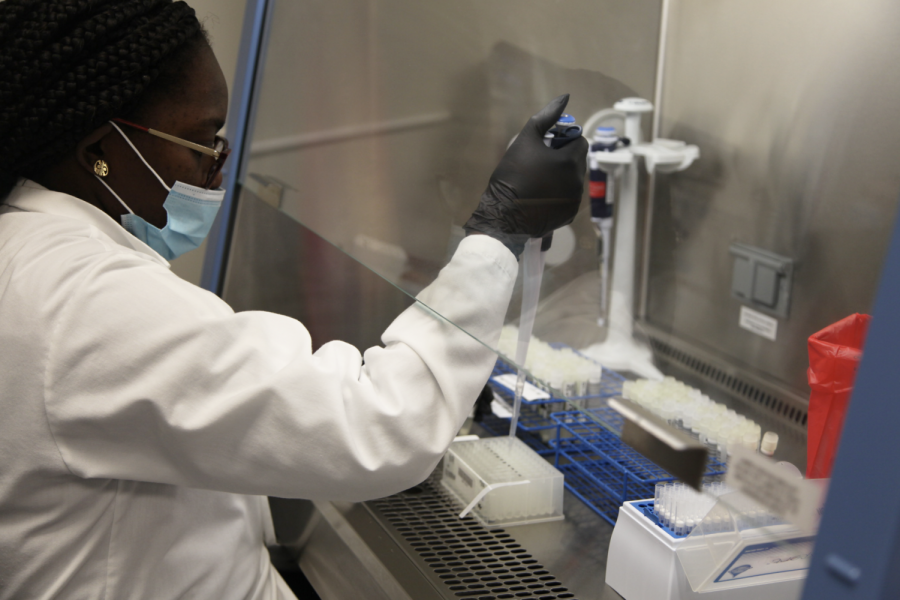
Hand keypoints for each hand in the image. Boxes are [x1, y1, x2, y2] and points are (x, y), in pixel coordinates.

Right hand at [464, 94, 587, 257]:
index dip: (565, 140)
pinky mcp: (568, 215)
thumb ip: (546, 117)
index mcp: (570, 161)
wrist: (503, 213)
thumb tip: (565, 97)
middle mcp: (578, 181)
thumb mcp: (526, 140)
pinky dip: (560, 194)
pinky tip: (541, 195)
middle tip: (541, 161)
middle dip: (564, 157)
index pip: (580, 142)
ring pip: (574, 180)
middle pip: (578, 161)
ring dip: (563, 175)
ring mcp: (574, 200)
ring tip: (540, 179)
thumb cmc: (512, 174)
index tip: (549, 145)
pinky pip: (569, 198)